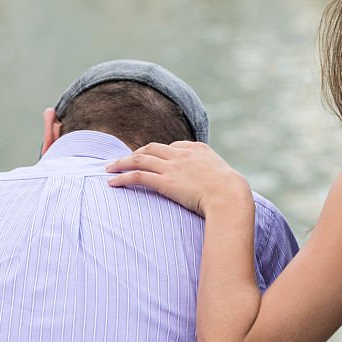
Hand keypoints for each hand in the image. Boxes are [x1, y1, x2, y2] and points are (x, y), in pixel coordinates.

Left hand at [105, 141, 250, 216]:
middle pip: (151, 148)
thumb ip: (215, 176)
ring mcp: (173, 166)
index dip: (159, 152)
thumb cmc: (232, 192)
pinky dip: (122, 177)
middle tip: (123, 160)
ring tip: (108, 168)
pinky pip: (138, 176)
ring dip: (121, 163)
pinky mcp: (165, 181)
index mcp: (198, 149)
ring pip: (139, 159)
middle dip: (136, 153)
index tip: (150, 158)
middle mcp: (182, 154)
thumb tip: (218, 185)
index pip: (173, 146)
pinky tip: (112, 183)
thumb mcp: (226, 177)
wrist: (230, 195)